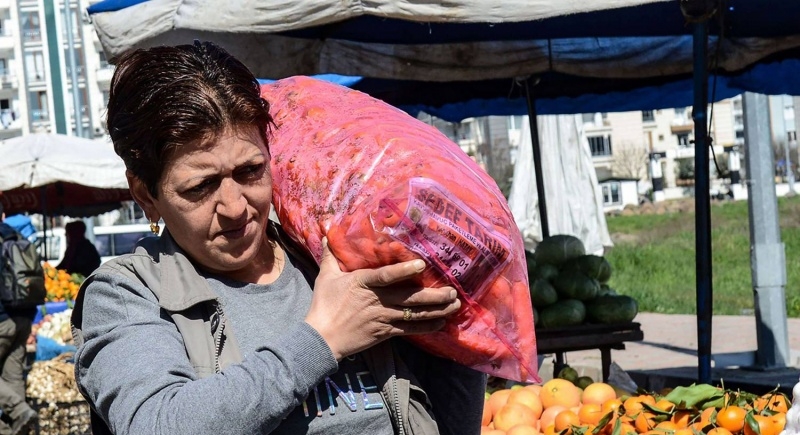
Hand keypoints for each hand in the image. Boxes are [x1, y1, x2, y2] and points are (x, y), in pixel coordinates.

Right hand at [305, 238, 460, 360]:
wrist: (322, 337)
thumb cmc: (324, 303)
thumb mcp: (326, 275)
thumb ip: (330, 252)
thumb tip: (327, 228)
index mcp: (363, 283)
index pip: (386, 276)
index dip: (404, 270)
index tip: (422, 264)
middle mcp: (377, 300)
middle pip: (410, 297)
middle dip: (434, 295)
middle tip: (453, 291)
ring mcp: (383, 317)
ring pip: (415, 314)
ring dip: (437, 310)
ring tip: (455, 304)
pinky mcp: (385, 332)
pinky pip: (410, 330)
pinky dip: (427, 326)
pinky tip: (441, 322)